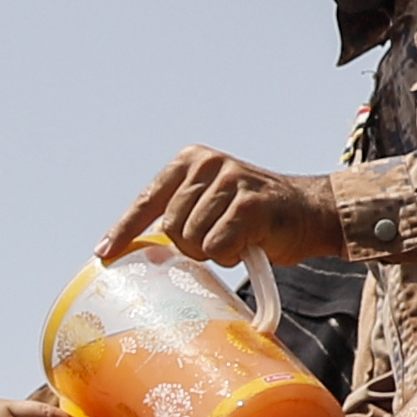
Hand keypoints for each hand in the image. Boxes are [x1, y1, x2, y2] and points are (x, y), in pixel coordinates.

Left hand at [99, 148, 346, 269]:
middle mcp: (208, 164)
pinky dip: (231, 255)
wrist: (311, 212)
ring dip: (214, 251)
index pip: (147, 201)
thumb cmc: (255, 215)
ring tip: (236, 239)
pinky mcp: (250, 205)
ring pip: (193, 240)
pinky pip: (218, 246)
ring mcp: (231, 181)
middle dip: (191, 246)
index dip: (124, 229)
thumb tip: (137, 246)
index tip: (105, 252)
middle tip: (218, 241)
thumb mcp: (209, 202)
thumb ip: (178, 213)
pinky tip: (249, 244)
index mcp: (190, 161)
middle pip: (171, 228)